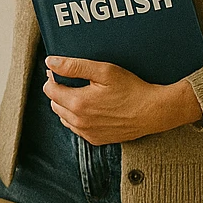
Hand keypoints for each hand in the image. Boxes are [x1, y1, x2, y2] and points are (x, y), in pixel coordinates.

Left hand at [44, 57, 200, 145]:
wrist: (153, 111)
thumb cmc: (132, 89)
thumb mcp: (104, 71)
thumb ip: (74, 66)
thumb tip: (51, 63)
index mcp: (78, 103)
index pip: (49, 90)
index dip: (53, 78)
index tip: (60, 72)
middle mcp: (79, 121)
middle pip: (54, 104)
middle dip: (59, 91)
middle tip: (72, 81)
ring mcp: (87, 133)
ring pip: (64, 117)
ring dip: (66, 105)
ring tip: (82, 94)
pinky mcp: (96, 139)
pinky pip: (76, 128)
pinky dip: (77, 118)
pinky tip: (90, 108)